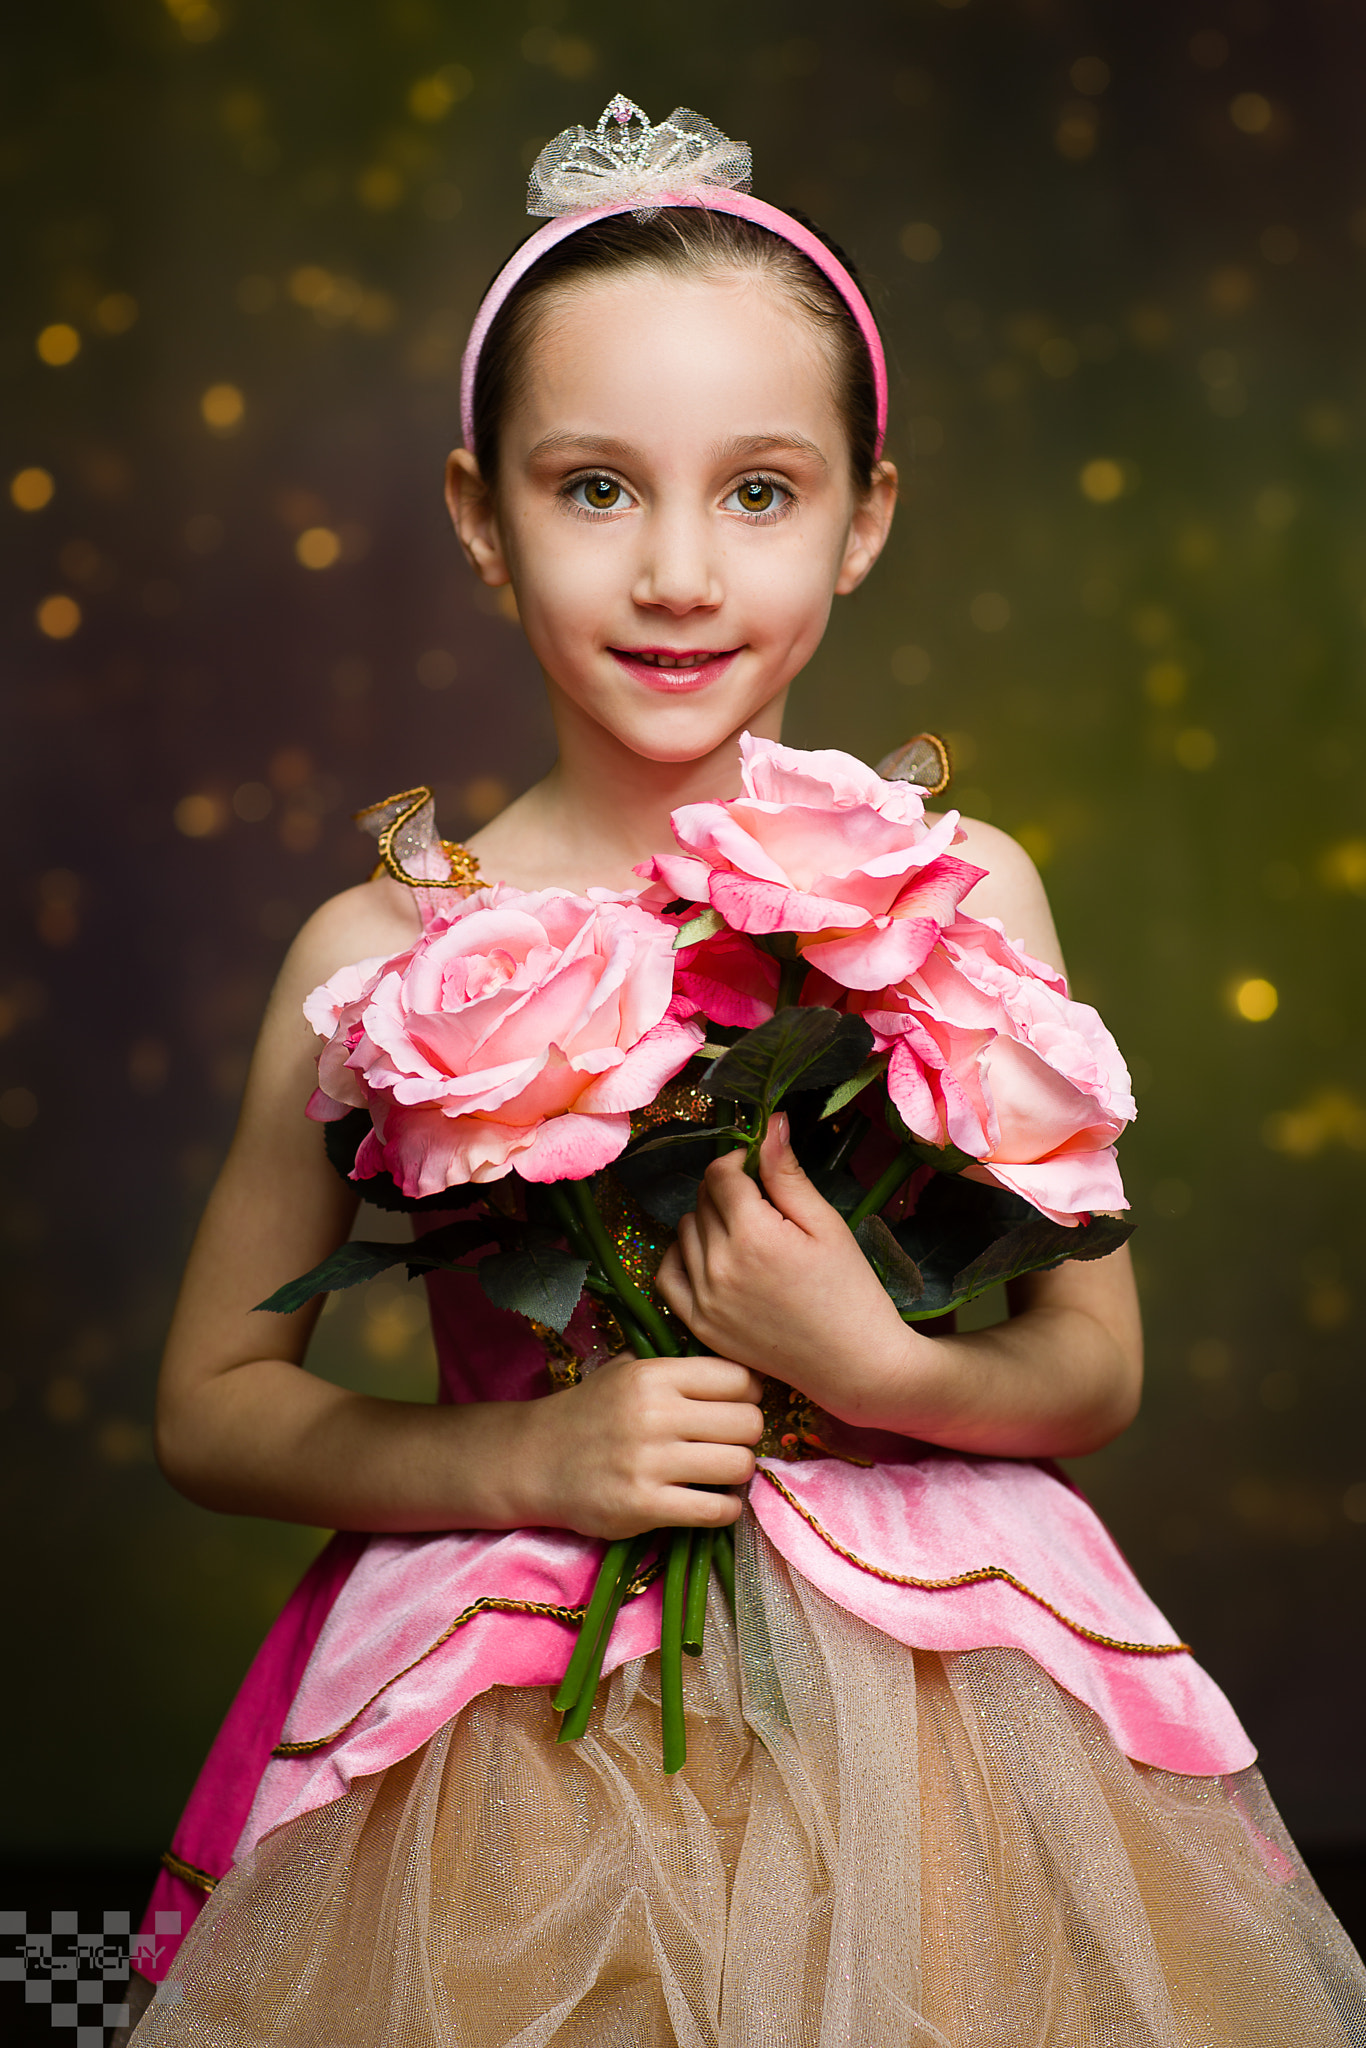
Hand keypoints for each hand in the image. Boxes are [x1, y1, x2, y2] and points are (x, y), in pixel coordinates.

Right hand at [516, 1350, 763, 1539]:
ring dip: (738, 1472)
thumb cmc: (590, 1412)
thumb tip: (743, 1370)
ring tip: (720, 1471)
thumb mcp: (626, 1371)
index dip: (747, 1393)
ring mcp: (649, 1464)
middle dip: (746, 1434)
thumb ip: (677, 1368)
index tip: (736, 1405)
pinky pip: (717, 1510)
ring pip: (739, 1465)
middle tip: (729, 1441)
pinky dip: (725, 1508)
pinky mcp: (644, 1508)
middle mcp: (653, 1415)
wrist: (535, 1460)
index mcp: (653, 1375)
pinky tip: (711, 1501)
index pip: (738, 1378)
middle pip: (747, 1422)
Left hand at [655, 1117, 921, 1427]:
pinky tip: (711, 1258)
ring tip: (746, 1235)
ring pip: (684, 1232)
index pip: (720, 1174)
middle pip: (702, 1200)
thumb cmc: (851, 1291)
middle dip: (727, 1191)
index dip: (741, 1162)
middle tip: (763, 1206)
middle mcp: (719, 1266)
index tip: (762, 1171)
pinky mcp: (699, 1326)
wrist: (855, 1363)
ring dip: (708, 1223)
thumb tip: (769, 1124)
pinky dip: (683, 1258)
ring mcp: (704, 1300)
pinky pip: (667, 1275)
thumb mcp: (827, 1224)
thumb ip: (787, 1175)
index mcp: (753, 1236)